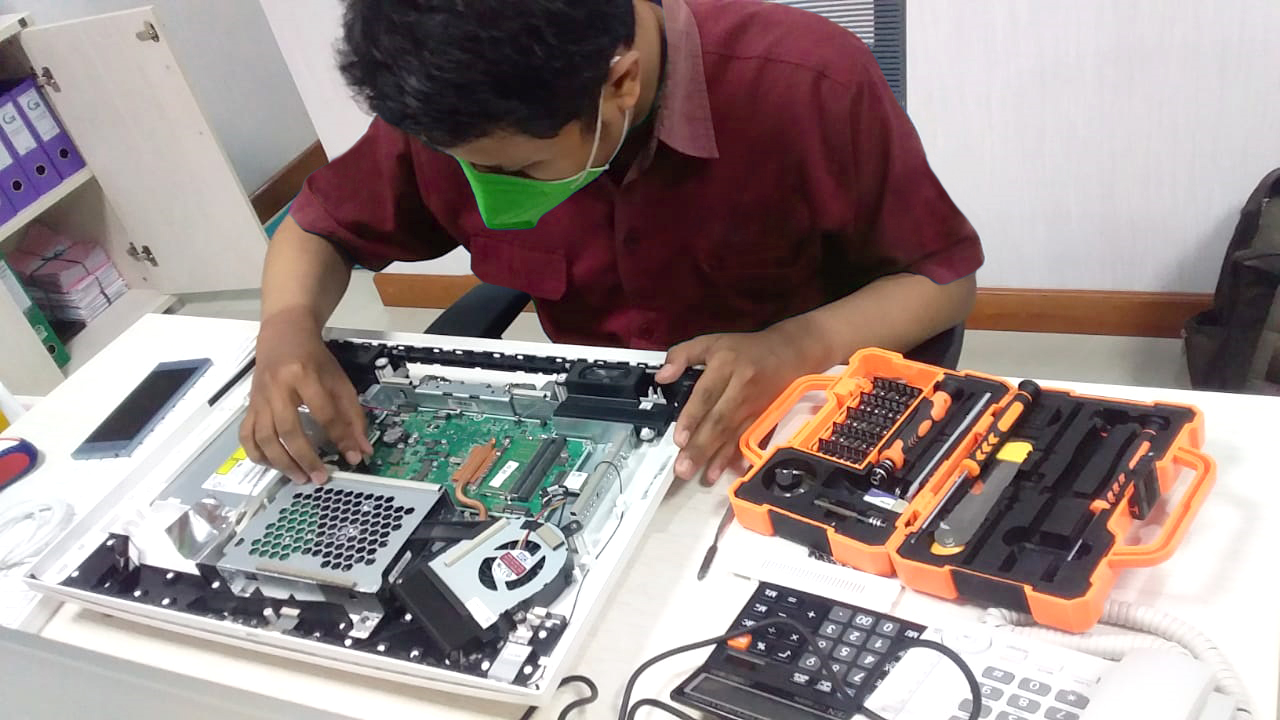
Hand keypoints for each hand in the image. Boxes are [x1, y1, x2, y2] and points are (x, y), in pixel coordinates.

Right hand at [240, 310, 371, 483]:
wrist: (284, 334)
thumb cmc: (314, 358)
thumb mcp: (339, 380)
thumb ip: (352, 415)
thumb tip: (362, 450)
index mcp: (304, 375)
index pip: (323, 412)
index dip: (339, 437)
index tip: (352, 457)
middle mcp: (277, 387)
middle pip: (288, 429)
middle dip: (305, 458)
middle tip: (319, 478)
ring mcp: (259, 398)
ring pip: (264, 437)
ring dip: (281, 463)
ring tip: (300, 478)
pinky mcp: (250, 405)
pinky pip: (247, 435)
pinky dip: (257, 454)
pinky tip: (273, 465)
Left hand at [656, 323, 826, 484]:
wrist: (790, 352)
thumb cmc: (747, 349)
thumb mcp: (711, 342)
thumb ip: (682, 355)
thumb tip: (662, 376)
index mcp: (726, 365)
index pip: (706, 395)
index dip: (692, 418)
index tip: (679, 439)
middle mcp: (741, 386)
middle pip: (719, 420)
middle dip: (701, 447)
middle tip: (683, 467)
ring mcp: (755, 405)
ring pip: (733, 434)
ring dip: (716, 458)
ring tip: (700, 476)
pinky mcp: (764, 417)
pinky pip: (747, 439)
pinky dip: (735, 457)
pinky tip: (724, 471)